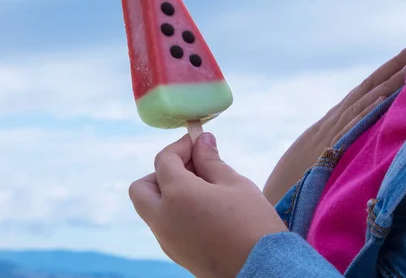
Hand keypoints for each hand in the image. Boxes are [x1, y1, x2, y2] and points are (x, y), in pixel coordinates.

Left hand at [129, 133, 287, 277]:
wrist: (263, 271)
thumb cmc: (253, 224)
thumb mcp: (234, 184)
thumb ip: (211, 160)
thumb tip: (201, 140)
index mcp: (177, 195)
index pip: (164, 160)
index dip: (180, 146)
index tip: (198, 143)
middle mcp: (163, 218)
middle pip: (141, 187)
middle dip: (161, 173)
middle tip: (190, 168)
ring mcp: (166, 240)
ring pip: (151, 208)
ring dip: (167, 193)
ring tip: (202, 189)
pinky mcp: (175, 254)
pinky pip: (164, 225)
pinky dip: (174, 211)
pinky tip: (204, 210)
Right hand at [263, 39, 405, 204]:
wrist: (273, 198)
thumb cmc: (298, 184)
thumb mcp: (319, 158)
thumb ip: (338, 145)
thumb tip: (360, 140)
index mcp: (332, 124)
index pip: (364, 93)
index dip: (387, 74)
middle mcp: (333, 123)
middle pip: (367, 88)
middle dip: (395, 66)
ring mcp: (331, 135)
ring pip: (363, 102)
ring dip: (388, 82)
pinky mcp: (329, 151)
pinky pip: (351, 127)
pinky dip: (366, 110)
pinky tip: (383, 97)